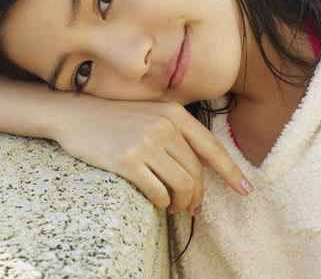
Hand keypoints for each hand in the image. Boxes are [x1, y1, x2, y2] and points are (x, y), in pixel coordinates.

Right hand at [54, 99, 251, 214]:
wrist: (74, 114)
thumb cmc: (114, 117)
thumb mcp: (151, 113)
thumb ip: (176, 131)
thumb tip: (199, 166)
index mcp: (174, 113)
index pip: (211, 148)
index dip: (231, 172)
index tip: (246, 190)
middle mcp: (164, 126)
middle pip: (196, 172)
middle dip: (198, 195)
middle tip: (192, 208)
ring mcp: (146, 143)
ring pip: (181, 184)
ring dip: (181, 203)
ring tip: (175, 207)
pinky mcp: (127, 160)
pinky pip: (157, 191)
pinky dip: (162, 202)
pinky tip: (157, 202)